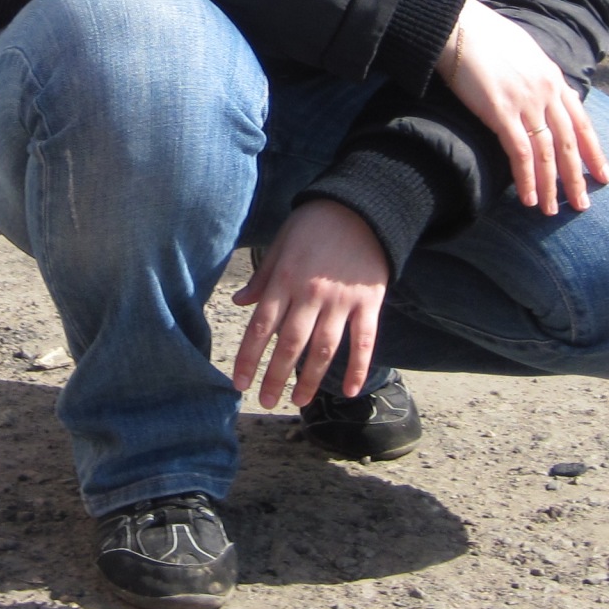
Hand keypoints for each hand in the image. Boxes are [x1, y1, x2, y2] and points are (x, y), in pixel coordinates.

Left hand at [229, 200, 389, 407]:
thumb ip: (262, 278)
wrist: (361, 207)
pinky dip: (357, 367)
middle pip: (290, 345)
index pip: (261, 328)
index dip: (249, 359)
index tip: (239, 383)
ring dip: (310, 379)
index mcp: (285, 280)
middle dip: (275, 377)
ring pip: (324, 349)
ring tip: (299, 401)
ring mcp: (342, 301)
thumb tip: (240, 303)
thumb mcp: (280, 244)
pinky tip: (349, 390)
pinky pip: (364, 341)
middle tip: (266, 401)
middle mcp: (311, 294)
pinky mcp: (369, 302)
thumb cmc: (314, 225)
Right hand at [437, 0, 608, 213]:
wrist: (458, 25)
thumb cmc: (483, 35)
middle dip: (578, 177)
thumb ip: (538, 76)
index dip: (594, 151)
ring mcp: (526, 102)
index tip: (603, 175)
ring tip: (554, 211)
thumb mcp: (524, 52)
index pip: (582, 121)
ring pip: (548, 153)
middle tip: (583, 205)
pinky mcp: (501, 112)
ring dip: (552, 185)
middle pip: (569, 142)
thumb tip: (544, 92)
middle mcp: (546, 92)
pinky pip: (521, 153)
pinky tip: (530, 198)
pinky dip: (527, 179)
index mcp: (553, 77)